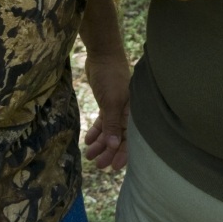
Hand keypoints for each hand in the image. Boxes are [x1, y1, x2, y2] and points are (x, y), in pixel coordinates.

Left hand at [83, 52, 130, 171]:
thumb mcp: (112, 101)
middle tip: (97, 164)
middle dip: (109, 152)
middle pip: (120, 137)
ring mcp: (117, 107)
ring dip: (100, 143)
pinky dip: (96, 131)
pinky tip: (88, 140)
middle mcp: (128, 112)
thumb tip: (114, 146)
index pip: (132, 138)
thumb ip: (113, 123)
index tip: (113, 167)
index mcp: (134, 112)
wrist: (102, 54)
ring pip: (110, 131)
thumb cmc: (111, 76)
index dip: (124, 154)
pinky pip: (103, 121)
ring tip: (89, 155)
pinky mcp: (107, 103)